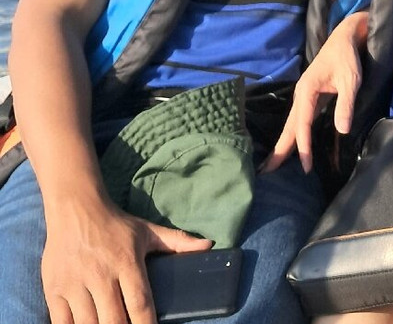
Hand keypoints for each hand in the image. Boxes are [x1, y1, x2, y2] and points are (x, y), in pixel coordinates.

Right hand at [42, 196, 210, 323]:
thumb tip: (209, 246)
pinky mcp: (54, 289)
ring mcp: (74, 284)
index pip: (140, 303)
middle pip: (114, 319)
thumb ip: (178, 242)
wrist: (75, 209)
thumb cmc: (116, 225)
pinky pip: (61, 322)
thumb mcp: (148, 231)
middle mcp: (100, 275)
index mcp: (127, 262)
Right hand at [262, 11, 368, 172]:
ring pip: (292, 123)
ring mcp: (304, 95)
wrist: (345, 38)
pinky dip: (294, 133)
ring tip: (274, 163)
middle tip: (268, 172)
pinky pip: (299, 119)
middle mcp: (301, 94)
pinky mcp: (310, 96)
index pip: (302, 124)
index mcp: (307, 90)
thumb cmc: (347, 58)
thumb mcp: (351, 81)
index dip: (303, 146)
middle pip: (289, 126)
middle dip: (280, 149)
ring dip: (284, 143)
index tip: (305, 166)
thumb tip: (342, 130)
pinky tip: (293, 144)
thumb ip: (346, 104)